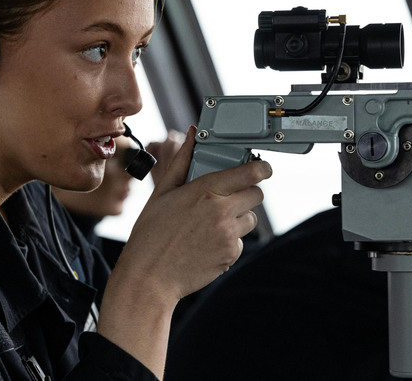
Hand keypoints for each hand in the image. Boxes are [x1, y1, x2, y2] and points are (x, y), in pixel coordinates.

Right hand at [116, 126, 270, 300]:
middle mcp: (222, 211)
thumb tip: (192, 135)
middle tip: (228, 197)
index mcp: (205, 190)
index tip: (263, 168)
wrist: (149, 277)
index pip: (250, 172)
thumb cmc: (150, 234)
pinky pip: (240, 241)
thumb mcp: (162, 192)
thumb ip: (182, 161)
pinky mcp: (231, 254)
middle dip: (246, 193)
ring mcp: (228, 235)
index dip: (262, 168)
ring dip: (238, 217)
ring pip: (250, 218)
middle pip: (257, 194)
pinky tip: (206, 241)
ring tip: (211, 223)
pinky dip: (229, 240)